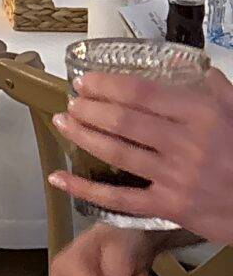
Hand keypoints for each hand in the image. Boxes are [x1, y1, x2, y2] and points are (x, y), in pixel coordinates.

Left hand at [48, 67, 232, 241]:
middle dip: (90, 107)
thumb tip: (195, 68)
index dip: (107, 85)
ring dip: (83, 135)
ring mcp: (175, 177)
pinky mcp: (169, 207)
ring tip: (64, 122)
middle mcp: (185, 143)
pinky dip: (85, 187)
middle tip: (71, 100)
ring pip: (117, 152)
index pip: (142, 93)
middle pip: (123, 120)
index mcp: (202, 115)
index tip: (87, 81)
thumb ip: (218, 89)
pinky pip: (119, 198)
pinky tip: (60, 177)